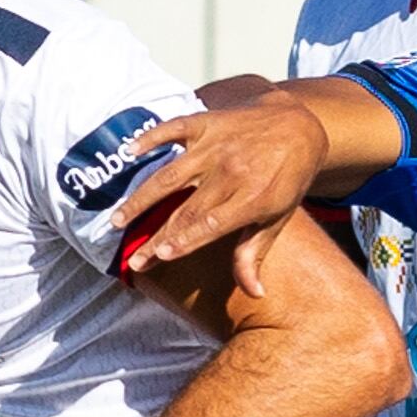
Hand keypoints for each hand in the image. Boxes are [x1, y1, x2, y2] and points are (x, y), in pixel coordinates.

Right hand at [105, 95, 331, 290]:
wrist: (299, 124)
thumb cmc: (287, 178)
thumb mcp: (278, 216)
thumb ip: (255, 252)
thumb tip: (255, 294)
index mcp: (252, 198)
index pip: (210, 225)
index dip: (183, 240)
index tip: (159, 256)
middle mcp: (231, 172)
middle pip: (184, 209)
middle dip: (155, 236)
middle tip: (132, 259)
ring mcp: (216, 145)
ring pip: (169, 175)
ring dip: (141, 198)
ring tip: (117, 220)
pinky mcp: (206, 122)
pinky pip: (173, 129)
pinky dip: (150, 139)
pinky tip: (128, 153)